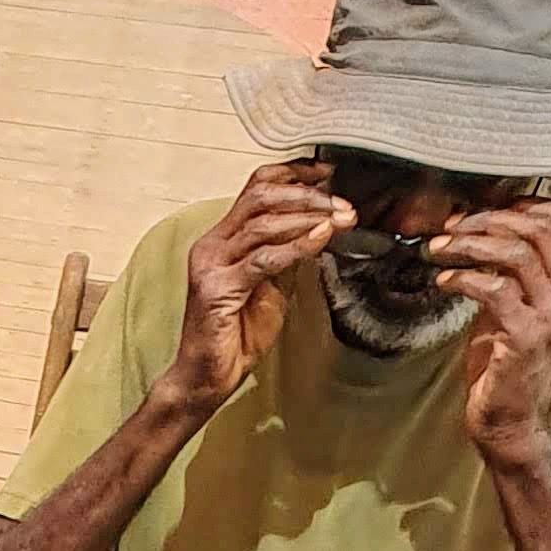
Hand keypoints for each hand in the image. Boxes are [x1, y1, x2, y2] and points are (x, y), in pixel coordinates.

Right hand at [164, 163, 350, 416]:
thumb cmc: (235, 335)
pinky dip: (296, 246)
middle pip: (262, 195)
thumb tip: (322, 224)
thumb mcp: (271, 283)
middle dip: (308, 195)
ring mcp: (211, 264)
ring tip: (340, 220)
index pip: (258, 185)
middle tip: (343, 204)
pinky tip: (321, 238)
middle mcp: (212, 244)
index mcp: (223, 237)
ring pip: (263, 222)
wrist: (207, 377)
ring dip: (308, 217)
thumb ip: (288, 252)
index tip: (329, 174)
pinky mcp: (217, 288)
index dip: (294, 172)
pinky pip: (263, 259)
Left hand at [435, 196, 550, 461]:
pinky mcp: (527, 337)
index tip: (474, 213)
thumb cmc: (502, 366)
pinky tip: (444, 282)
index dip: (516, 205)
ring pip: (517, 252)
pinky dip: (465, 278)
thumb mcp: (508, 307)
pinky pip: (496, 289)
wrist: (510, 421)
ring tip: (438, 249)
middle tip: (449, 227)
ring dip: (470, 244)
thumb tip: (477, 232)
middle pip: (537, 226)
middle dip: (487, 219)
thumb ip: (505, 272)